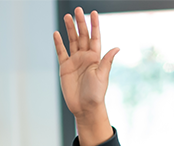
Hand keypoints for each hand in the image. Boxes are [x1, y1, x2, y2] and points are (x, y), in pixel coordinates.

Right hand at [53, 8, 118, 145]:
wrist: (85, 107)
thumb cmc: (96, 94)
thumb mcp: (102, 76)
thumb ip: (107, 60)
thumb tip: (117, 48)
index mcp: (95, 58)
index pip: (95, 38)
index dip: (94, 26)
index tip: (94, 13)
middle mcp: (85, 58)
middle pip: (82, 36)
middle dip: (80, 23)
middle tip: (77, 10)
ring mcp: (75, 62)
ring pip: (72, 41)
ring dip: (70, 29)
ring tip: (67, 17)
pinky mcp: (65, 67)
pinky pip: (61, 52)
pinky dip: (58, 43)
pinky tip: (56, 34)